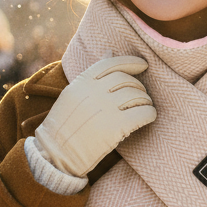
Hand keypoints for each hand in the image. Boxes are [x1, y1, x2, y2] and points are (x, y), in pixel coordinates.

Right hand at [35, 55, 154, 176]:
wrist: (56, 155)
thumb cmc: (64, 125)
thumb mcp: (72, 93)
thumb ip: (92, 75)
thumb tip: (110, 51)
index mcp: (81, 82)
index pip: (112, 63)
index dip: (131, 62)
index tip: (143, 66)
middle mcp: (94, 92)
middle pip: (127, 80)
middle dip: (138, 87)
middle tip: (141, 96)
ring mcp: (105, 109)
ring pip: (137, 96)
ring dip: (145, 101)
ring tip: (144, 107)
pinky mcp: (115, 127)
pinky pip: (143, 114)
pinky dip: (150, 114)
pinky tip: (148, 117)